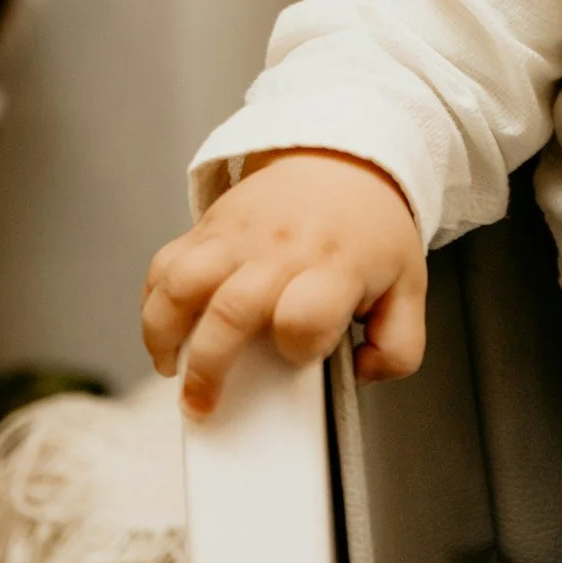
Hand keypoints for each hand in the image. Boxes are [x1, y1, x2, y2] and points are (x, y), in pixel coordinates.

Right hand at [142, 148, 426, 416]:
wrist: (344, 158)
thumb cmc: (372, 231)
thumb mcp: (408, 287)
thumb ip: (398, 347)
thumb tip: (361, 376)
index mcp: (336, 267)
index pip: (306, 316)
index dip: (300, 347)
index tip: (299, 357)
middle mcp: (282, 250)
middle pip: (232, 310)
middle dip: (208, 368)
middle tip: (202, 404)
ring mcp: (240, 236)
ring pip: (182, 282)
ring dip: (163, 332)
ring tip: (171, 365)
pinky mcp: (210, 226)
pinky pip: (165, 262)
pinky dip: (152, 299)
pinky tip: (164, 328)